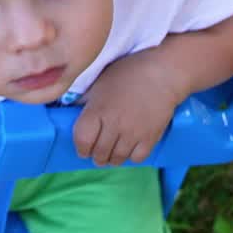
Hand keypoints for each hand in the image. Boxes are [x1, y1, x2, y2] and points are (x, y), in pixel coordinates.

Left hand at [72, 50, 186, 166]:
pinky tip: (130, 146)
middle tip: (98, 148)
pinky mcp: (150, 139)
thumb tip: (69, 112)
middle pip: (99, 154)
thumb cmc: (128, 72)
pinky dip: (131, 156)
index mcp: (98, 109)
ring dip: (112, 157)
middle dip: (95, 154)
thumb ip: (85, 100)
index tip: (83, 146)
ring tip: (113, 148)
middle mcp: (114, 125)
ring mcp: (133, 134)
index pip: (82, 140)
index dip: (80, 147)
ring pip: (117, 159)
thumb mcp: (100, 82)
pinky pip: (136, 159)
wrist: (162, 73)